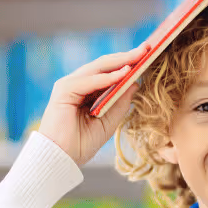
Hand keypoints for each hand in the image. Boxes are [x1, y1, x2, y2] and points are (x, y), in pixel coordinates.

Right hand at [37, 41, 149, 166]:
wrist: (60, 159)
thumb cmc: (81, 144)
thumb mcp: (108, 121)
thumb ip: (120, 103)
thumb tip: (136, 83)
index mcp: (86, 91)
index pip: (109, 72)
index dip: (127, 63)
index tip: (147, 56)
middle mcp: (77, 85)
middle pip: (104, 65)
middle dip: (126, 57)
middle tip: (146, 48)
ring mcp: (69, 85)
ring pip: (98, 68)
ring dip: (120, 62)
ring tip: (139, 56)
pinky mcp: (64, 90)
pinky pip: (89, 80)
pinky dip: (107, 77)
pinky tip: (123, 74)